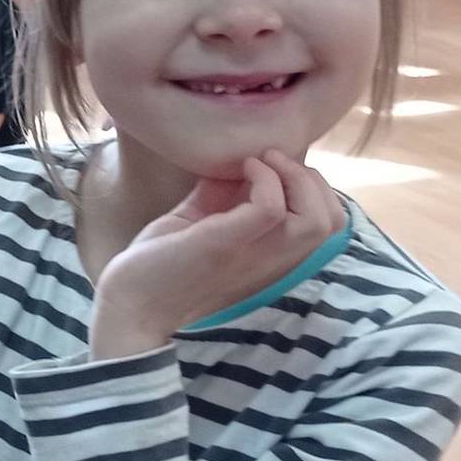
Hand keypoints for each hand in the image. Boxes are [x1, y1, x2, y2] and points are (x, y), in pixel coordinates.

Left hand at [90, 151, 345, 359]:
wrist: (128, 301)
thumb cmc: (161, 264)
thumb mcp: (200, 222)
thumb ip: (224, 197)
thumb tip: (235, 161)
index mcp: (270, 255)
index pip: (327, 225)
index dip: (314, 187)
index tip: (274, 166)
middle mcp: (271, 260)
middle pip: (332, 222)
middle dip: (312, 179)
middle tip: (271, 159)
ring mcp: (252, 255)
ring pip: (316, 220)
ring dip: (295, 178)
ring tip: (260, 161)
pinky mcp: (223, 245)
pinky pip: (271, 209)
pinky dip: (265, 179)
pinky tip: (241, 168)